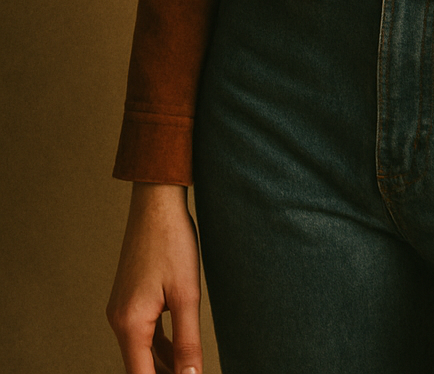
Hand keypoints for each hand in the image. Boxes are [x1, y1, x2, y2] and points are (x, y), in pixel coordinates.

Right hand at [106, 182, 203, 373]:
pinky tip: (177, 351)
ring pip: (142, 350)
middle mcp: (119, 320)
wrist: (156, 202)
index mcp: (130, 324)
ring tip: (188, 370)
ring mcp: (122, 309)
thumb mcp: (187, 295)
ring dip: (163, 364)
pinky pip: (143, 332)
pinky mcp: (129, 299)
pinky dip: (159, 345)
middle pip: (140, 367)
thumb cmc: (172, 242)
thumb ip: (187, 342)